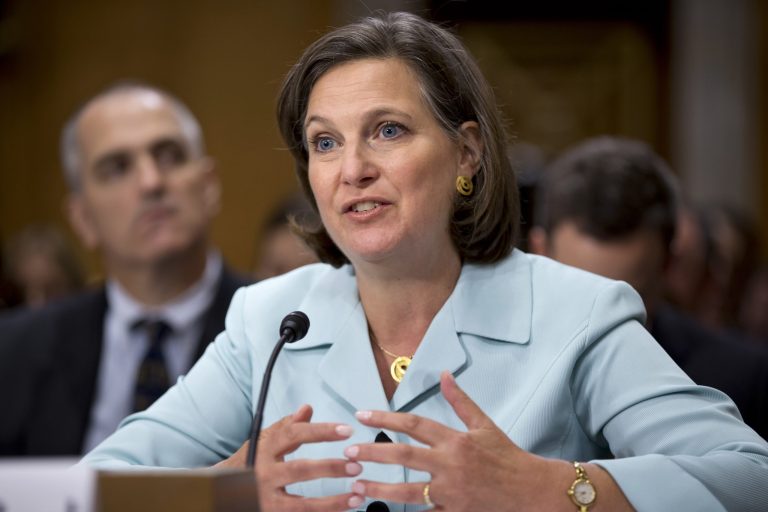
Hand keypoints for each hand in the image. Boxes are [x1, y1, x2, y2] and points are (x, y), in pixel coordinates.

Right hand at [215, 404, 364, 510]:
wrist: (220, 492)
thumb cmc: (249, 463)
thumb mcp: (263, 441)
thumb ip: (286, 427)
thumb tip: (307, 409)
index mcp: (265, 449)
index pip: (294, 435)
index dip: (321, 431)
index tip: (346, 430)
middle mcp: (264, 474)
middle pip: (300, 470)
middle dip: (330, 468)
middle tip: (356, 465)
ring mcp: (266, 499)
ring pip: (303, 504)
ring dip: (333, 503)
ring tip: (358, 497)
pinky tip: (343, 511)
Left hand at [344, 372, 566, 510]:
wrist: (531, 491)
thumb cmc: (507, 456)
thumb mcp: (485, 425)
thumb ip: (460, 401)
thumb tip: (444, 374)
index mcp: (456, 440)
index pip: (414, 424)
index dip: (386, 418)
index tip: (362, 415)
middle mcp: (450, 465)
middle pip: (404, 455)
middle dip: (373, 452)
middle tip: (349, 451)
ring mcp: (451, 493)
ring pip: (407, 490)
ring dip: (378, 488)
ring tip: (355, 485)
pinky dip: (405, 511)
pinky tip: (383, 509)